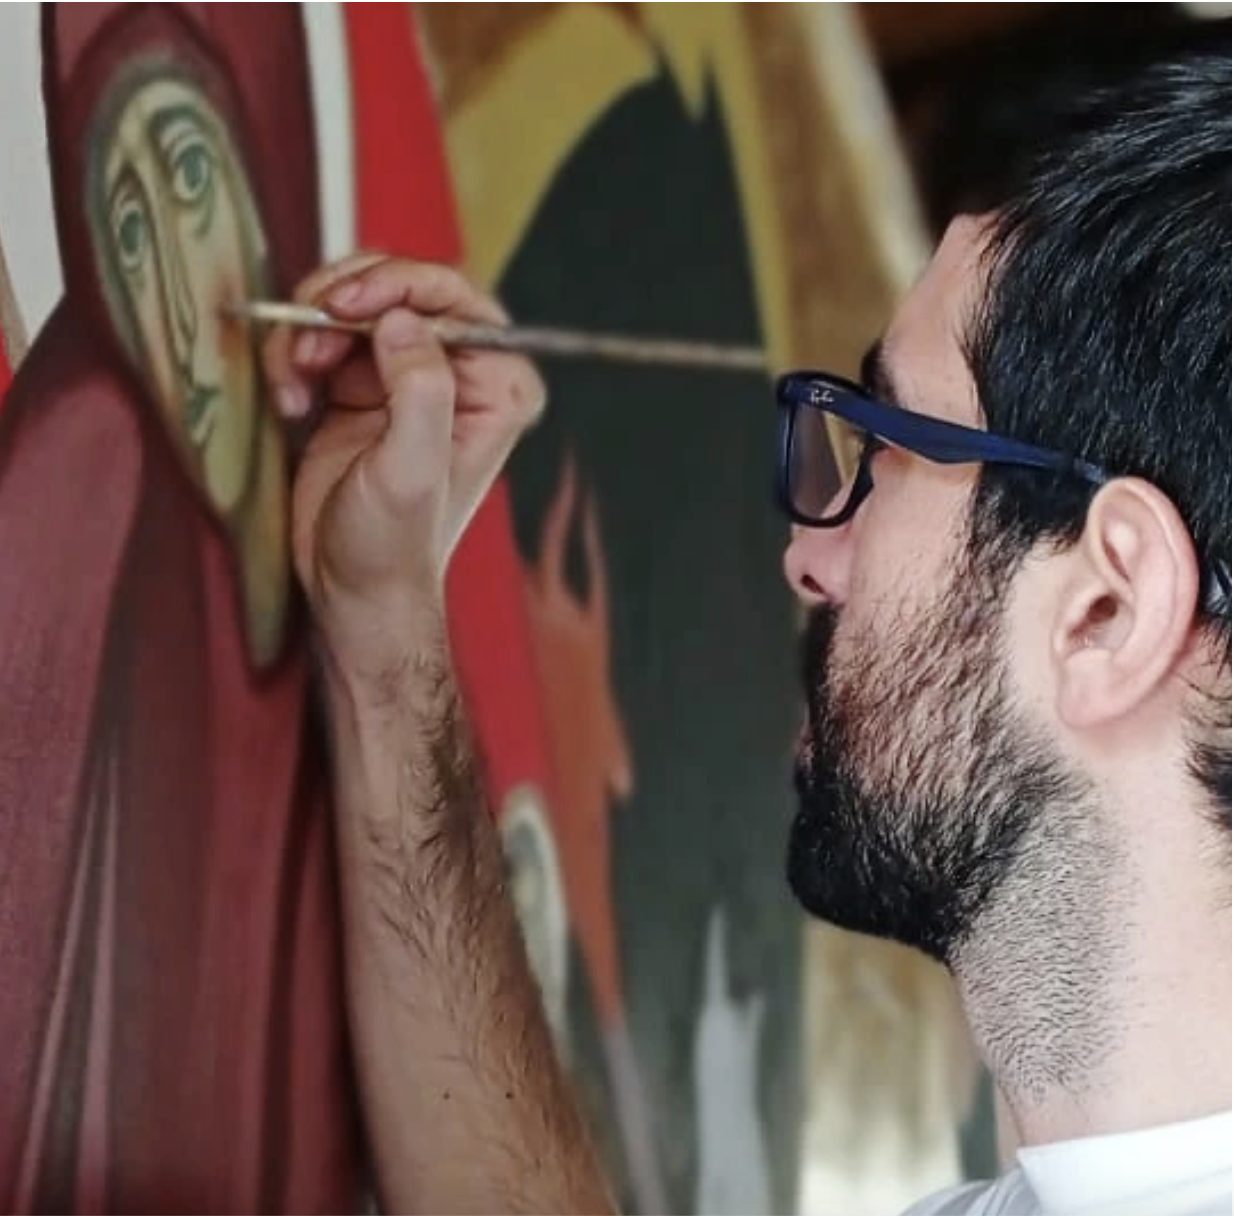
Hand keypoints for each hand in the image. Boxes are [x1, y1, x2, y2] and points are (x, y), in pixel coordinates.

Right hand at [264, 254, 544, 678]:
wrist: (351, 587)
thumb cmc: (391, 545)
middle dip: (344, 302)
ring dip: (311, 329)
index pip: (457, 300)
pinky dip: (296, 352)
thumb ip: (417, 390)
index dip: (397, 286)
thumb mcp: (409, 470)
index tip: (342, 307)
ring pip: (357, 303)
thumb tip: (401, 319)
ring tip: (294, 379)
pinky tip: (290, 398)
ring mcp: (410, 373)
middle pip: (404, 288)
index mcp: (499, 387)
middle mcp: (463, 372)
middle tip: (306, 336)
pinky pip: (326, 334)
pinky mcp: (364, 383)